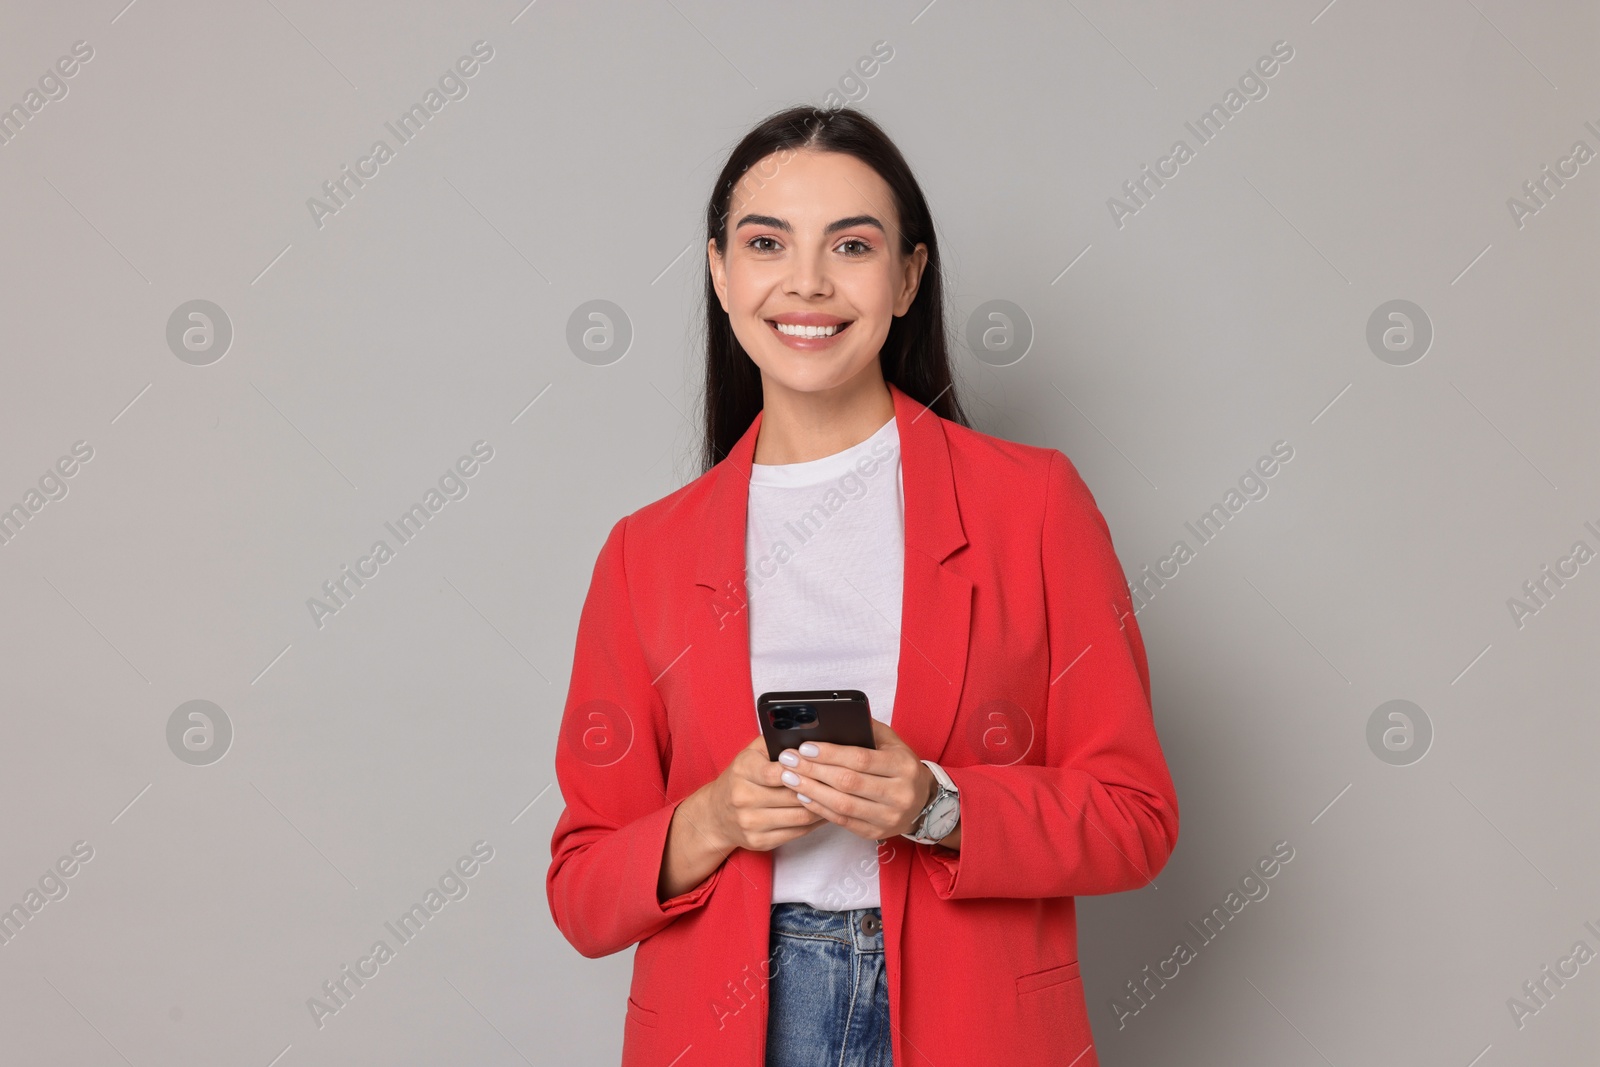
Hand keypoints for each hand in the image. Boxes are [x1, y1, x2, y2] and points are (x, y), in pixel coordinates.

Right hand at [696, 734, 828, 853]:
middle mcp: (743, 798)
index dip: (802, 769)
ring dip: (822, 807)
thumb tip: (806, 736)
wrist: (716, 815)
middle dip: (819, 788)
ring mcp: (751, 822)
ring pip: (799, 816)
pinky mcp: (759, 841)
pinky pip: (797, 833)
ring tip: (837, 797)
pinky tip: (825, 812)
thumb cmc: (741, 778)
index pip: (776, 772)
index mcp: (743, 770)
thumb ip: (774, 742)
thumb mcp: (751, 754)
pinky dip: (815, 822)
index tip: (820, 764)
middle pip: (793, 795)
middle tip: (841, 781)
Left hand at [776, 719, 934, 841]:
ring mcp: (888, 816)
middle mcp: (899, 793)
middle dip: (814, 770)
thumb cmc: (900, 766)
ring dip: (811, 791)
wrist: (922, 801)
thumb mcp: (892, 742)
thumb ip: (866, 730)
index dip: (830, 753)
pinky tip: (803, 796)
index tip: (805, 747)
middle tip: (788, 760)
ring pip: (842, 804)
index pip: (861, 759)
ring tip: (789, 778)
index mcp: (903, 766)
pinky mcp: (875, 832)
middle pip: (848, 782)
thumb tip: (830, 720)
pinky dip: (819, 808)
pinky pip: (842, 820)